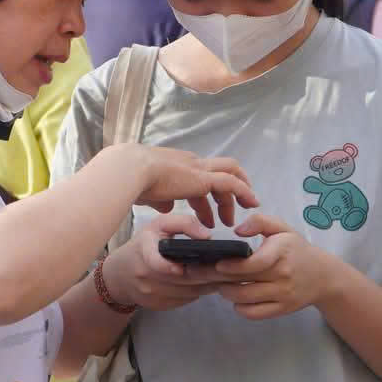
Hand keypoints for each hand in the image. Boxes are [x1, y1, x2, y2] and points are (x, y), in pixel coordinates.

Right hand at [104, 215, 220, 310]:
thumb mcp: (158, 225)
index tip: (191, 266)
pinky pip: (186, 300)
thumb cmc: (143, 245)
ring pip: (189, 292)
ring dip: (209, 285)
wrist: (119, 276)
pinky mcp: (159, 306)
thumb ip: (183, 224)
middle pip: (184, 280)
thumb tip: (208, 236)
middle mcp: (146, 277)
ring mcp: (152, 295)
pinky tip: (212, 283)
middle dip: (210, 275)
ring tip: (229, 275)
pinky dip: (200, 292)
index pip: (157, 264)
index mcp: (144, 253)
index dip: (173, 267)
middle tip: (233, 269)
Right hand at [129, 146, 257, 227]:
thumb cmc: (132, 182)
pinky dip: (243, 192)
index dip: (203, 199)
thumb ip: (160, 199)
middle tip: (228, 217)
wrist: (131, 171)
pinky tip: (251, 204)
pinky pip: (231, 183)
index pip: (197, 179)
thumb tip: (167, 206)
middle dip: (225, 194)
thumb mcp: (148, 193)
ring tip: (237, 217)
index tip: (205, 216)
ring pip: (229, 173)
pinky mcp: (204, 177)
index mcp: (176, 166)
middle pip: (217, 173)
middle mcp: (190, 163)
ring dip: (236, 195)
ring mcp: (198, 168)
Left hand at [211, 214, 332, 320]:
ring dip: (226, 293)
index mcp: (281, 253)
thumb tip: (237, 230)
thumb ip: (259, 222)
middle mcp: (283, 276)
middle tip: (199, 273)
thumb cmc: (296, 249)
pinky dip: (239, 307)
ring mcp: (283, 295)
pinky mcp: (282, 310)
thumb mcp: (282, 228)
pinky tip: (235, 296)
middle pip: (243, 283)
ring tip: (217, 282)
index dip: (232, 266)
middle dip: (217, 279)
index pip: (255, 264)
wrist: (323, 276)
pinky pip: (254, 313)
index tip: (216, 263)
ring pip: (245, 300)